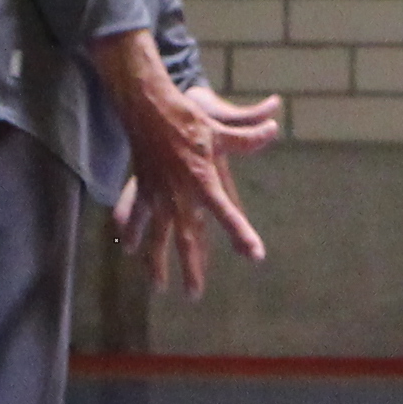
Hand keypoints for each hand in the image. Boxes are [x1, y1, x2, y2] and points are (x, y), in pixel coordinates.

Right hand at [104, 67, 283, 299]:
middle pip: (187, 238)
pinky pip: (135, 217)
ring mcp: (157, 194)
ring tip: (159, 288)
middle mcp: (179, 193)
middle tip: (194, 296)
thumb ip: (247, 136)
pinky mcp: (142, 188)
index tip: (254, 255)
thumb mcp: (221, 128)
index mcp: (203, 179)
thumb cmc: (188, 118)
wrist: (149, 107)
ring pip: (157, 236)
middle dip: (191, 268)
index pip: (226, 212)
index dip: (240, 234)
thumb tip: (273, 128)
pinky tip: (129, 250)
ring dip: (157, 263)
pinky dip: (132, 233)